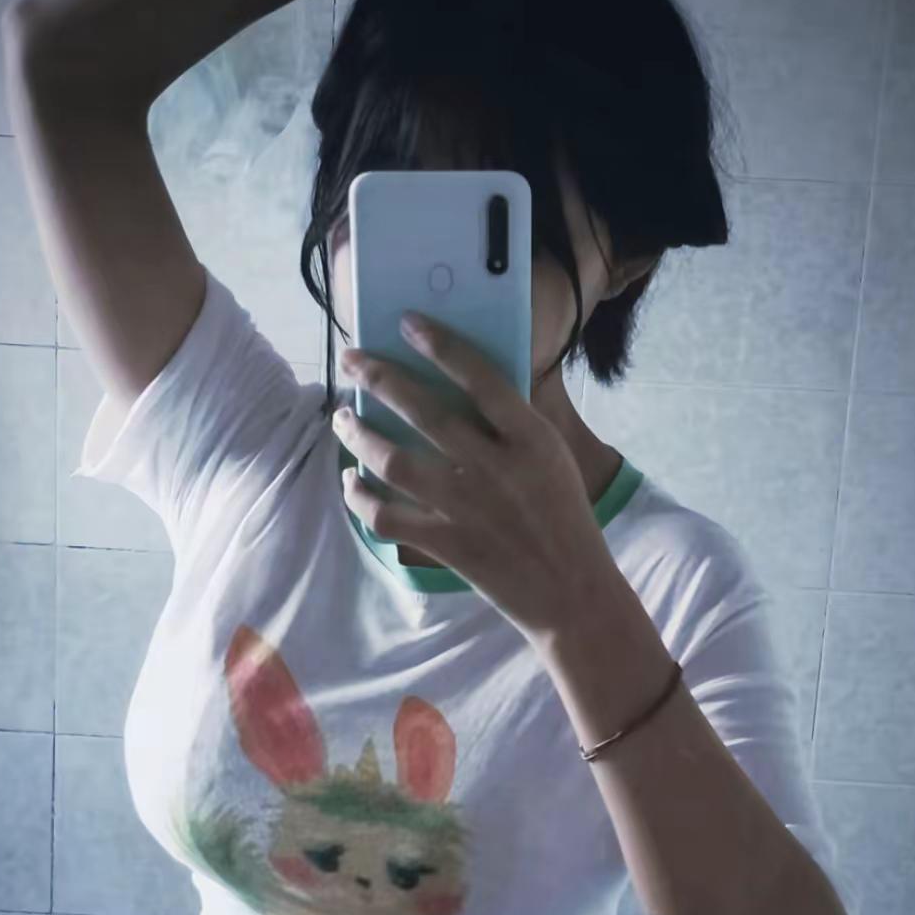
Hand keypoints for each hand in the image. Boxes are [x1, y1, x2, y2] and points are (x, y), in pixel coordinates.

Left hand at [331, 313, 620, 649]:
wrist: (572, 592)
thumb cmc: (561, 517)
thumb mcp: (551, 458)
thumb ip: (512, 424)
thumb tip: (455, 383)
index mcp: (532, 439)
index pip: (481, 377)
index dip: (440, 345)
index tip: (408, 323)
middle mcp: (497, 468)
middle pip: (425, 412)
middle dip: (379, 378)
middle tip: (351, 359)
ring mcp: (469, 509)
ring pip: (394, 462)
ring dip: (359, 436)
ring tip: (342, 418)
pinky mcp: (449, 546)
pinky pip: (388, 517)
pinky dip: (361, 499)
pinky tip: (351, 481)